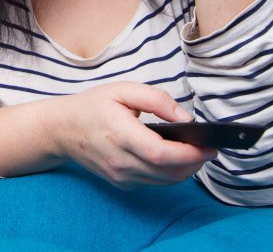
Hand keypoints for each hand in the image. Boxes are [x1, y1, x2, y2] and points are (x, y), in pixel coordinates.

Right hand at [51, 82, 217, 188]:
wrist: (63, 129)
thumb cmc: (93, 106)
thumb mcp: (123, 90)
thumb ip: (157, 100)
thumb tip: (185, 119)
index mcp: (120, 134)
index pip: (161, 154)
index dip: (190, 154)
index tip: (209, 146)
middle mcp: (120, 161)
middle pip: (168, 173)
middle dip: (195, 163)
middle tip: (208, 148)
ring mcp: (120, 176)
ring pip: (165, 182)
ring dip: (185, 170)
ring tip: (195, 152)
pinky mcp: (122, 183)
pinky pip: (154, 182)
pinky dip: (169, 172)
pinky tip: (173, 157)